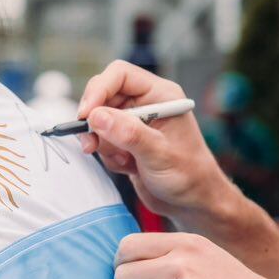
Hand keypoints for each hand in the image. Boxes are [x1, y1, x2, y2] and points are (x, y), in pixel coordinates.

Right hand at [77, 62, 230, 226]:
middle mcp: (147, 103)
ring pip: (99, 120)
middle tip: (91, 144)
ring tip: (124, 161)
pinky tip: (128, 167)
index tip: (86, 115)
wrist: (192, 203)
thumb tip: (96, 116)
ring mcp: (135, 122)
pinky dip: (108, 155)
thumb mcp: (159, 155)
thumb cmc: (189, 176)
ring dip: (103, 143)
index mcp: (161, 95)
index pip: (120, 74)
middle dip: (95, 121)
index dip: (98, 90)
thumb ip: (129, 134)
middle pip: (103, 95)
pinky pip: (102, 140)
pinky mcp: (126, 140)